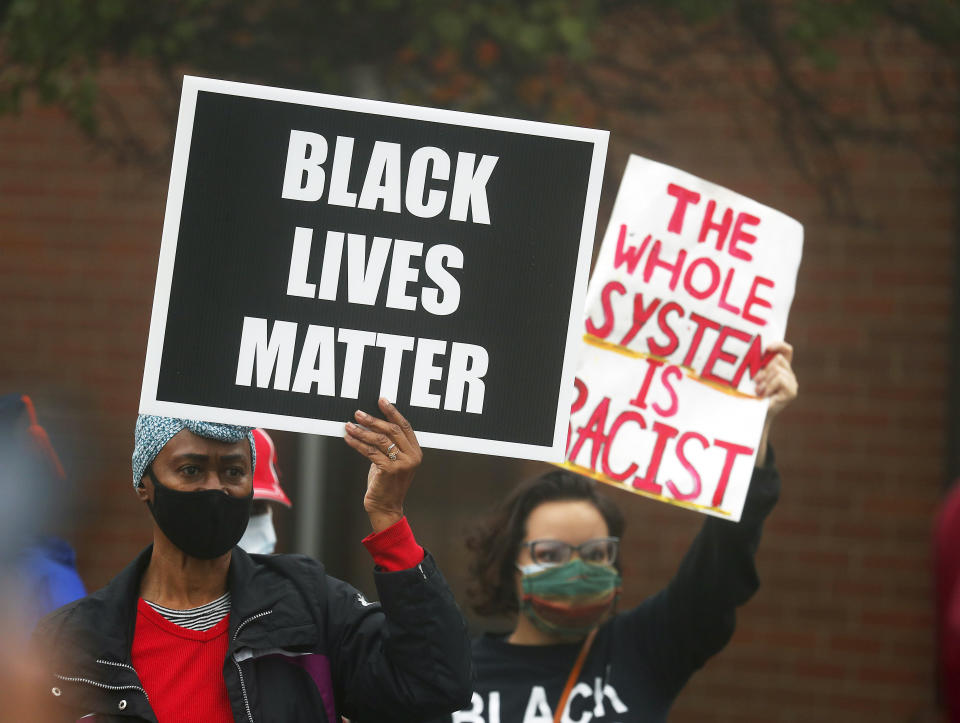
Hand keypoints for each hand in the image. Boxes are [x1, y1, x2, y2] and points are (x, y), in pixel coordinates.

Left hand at [344, 398, 422, 532]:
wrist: (385, 507)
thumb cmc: (386, 483)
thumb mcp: (391, 460)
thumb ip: (388, 444)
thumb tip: (371, 422)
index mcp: (415, 451)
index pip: (404, 426)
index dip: (392, 411)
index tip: (380, 400)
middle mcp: (412, 456)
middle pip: (392, 430)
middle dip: (373, 420)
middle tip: (358, 413)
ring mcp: (402, 464)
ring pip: (379, 440)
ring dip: (361, 431)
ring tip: (349, 425)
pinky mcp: (389, 470)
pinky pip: (370, 452)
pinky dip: (357, 444)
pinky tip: (348, 438)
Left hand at [755, 340, 797, 419]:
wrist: (754, 415)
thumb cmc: (751, 395)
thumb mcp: (754, 377)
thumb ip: (759, 365)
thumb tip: (753, 353)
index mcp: (780, 368)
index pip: (786, 350)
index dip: (779, 345)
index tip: (767, 347)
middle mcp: (789, 374)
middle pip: (778, 359)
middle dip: (764, 369)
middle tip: (756, 381)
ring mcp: (792, 383)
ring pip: (778, 369)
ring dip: (765, 380)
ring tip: (759, 391)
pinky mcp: (792, 391)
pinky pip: (780, 378)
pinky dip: (769, 386)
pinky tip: (764, 394)